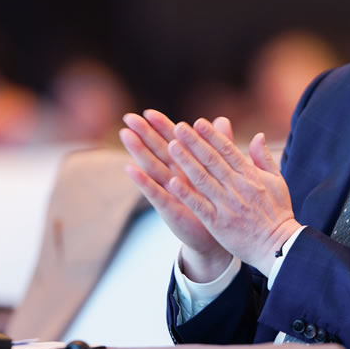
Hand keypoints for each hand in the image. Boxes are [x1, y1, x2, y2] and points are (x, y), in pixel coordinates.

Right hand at [120, 110, 232, 280]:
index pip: (173, 141)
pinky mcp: (170, 209)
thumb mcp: (223, 171)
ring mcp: (171, 192)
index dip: (161, 127)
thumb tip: (221, 119)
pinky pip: (155, 193)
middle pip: (158, 150)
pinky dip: (143, 181)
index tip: (148, 111)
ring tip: (126, 135)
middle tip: (128, 117)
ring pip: (153, 168)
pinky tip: (130, 169)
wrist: (221, 236)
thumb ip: (221, 145)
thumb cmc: (220, 201)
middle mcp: (176, 176)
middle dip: (143, 134)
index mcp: (189, 166)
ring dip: (138, 151)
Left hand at [165, 118, 300, 274]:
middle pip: (212, 160)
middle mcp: (238, 187)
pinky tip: (172, 182)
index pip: (228, 150)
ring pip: (203, 179)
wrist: (279, 247)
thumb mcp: (277, 181)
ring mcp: (227, 205)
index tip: (198, 122)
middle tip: (178, 127)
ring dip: (186, 162)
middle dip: (194, 142)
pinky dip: (186, 193)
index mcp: (251, 176)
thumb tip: (258, 136)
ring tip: (171, 146)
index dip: (212, 135)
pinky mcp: (218, 223)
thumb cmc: (278, 213)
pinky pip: (199, 205)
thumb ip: (264, 158)